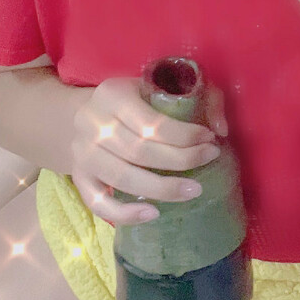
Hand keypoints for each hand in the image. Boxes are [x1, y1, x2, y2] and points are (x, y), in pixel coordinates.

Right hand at [70, 76, 226, 226]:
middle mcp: (91, 123)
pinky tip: (153, 214)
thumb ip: (203, 96)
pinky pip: (98, 204)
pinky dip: (125, 214)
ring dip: (161, 189)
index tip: (210, 140)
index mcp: (112, 95)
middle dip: (181, 160)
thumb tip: (221, 130)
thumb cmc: (137, 100)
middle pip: (139, 151)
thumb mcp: (166, 85)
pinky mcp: (79, 178)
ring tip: (193, 191)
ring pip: (122, 178)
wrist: (88, 114)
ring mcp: (82, 153)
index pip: (151, 122)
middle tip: (209, 160)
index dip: (184, 135)